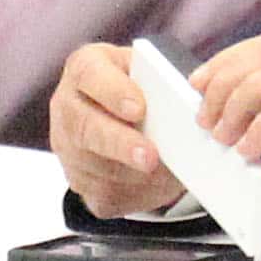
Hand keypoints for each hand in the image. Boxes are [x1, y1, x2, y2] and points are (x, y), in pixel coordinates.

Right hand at [51, 41, 183, 217]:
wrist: (122, 120)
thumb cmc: (139, 91)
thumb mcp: (148, 74)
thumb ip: (162, 82)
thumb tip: (193, 102)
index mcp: (84, 68)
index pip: (90, 74)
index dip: (113, 92)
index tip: (138, 109)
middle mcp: (67, 105)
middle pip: (84, 126)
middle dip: (120, 143)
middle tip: (150, 157)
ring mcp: (67, 146)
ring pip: (94, 166)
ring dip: (131, 173)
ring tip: (162, 172)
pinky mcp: (78, 180)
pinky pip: (103, 192)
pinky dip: (133, 192)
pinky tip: (152, 183)